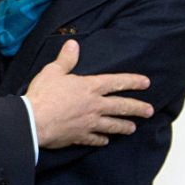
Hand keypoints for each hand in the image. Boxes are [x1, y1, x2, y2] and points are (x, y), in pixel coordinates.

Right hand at [26, 40, 153, 148]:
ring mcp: (89, 123)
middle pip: (121, 106)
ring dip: (124, 126)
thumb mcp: (53, 71)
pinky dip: (102, 140)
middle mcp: (94, 106)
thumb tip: (73, 44)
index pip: (116, 82)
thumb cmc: (43, 94)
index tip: (146, 82)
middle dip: (137, 108)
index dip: (132, 81)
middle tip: (149, 110)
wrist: (34, 120)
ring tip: (133, 128)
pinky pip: (96, 139)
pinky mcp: (80, 136)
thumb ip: (66, 59)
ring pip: (113, 125)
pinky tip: (106, 140)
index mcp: (89, 87)